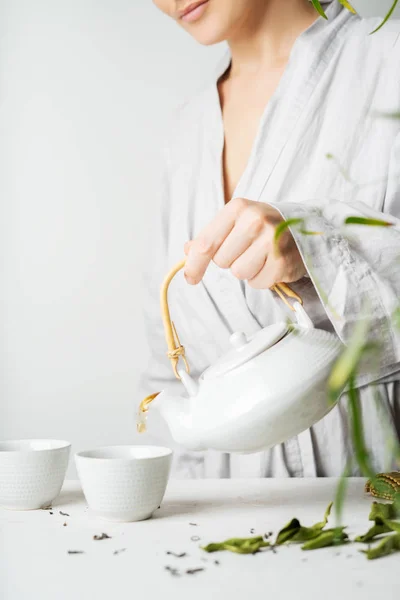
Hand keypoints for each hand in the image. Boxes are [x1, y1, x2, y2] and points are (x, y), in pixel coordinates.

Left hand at [184, 198, 305, 288]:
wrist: (304, 228)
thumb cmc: (263, 227)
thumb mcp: (236, 222)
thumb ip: (211, 236)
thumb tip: (188, 251)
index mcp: (238, 208)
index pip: (206, 243)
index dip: (194, 264)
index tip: (190, 278)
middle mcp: (256, 220)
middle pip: (221, 261)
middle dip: (230, 261)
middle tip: (246, 250)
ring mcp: (272, 241)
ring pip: (238, 273)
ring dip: (246, 271)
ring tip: (260, 257)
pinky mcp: (283, 261)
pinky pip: (256, 283)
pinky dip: (261, 279)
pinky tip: (270, 265)